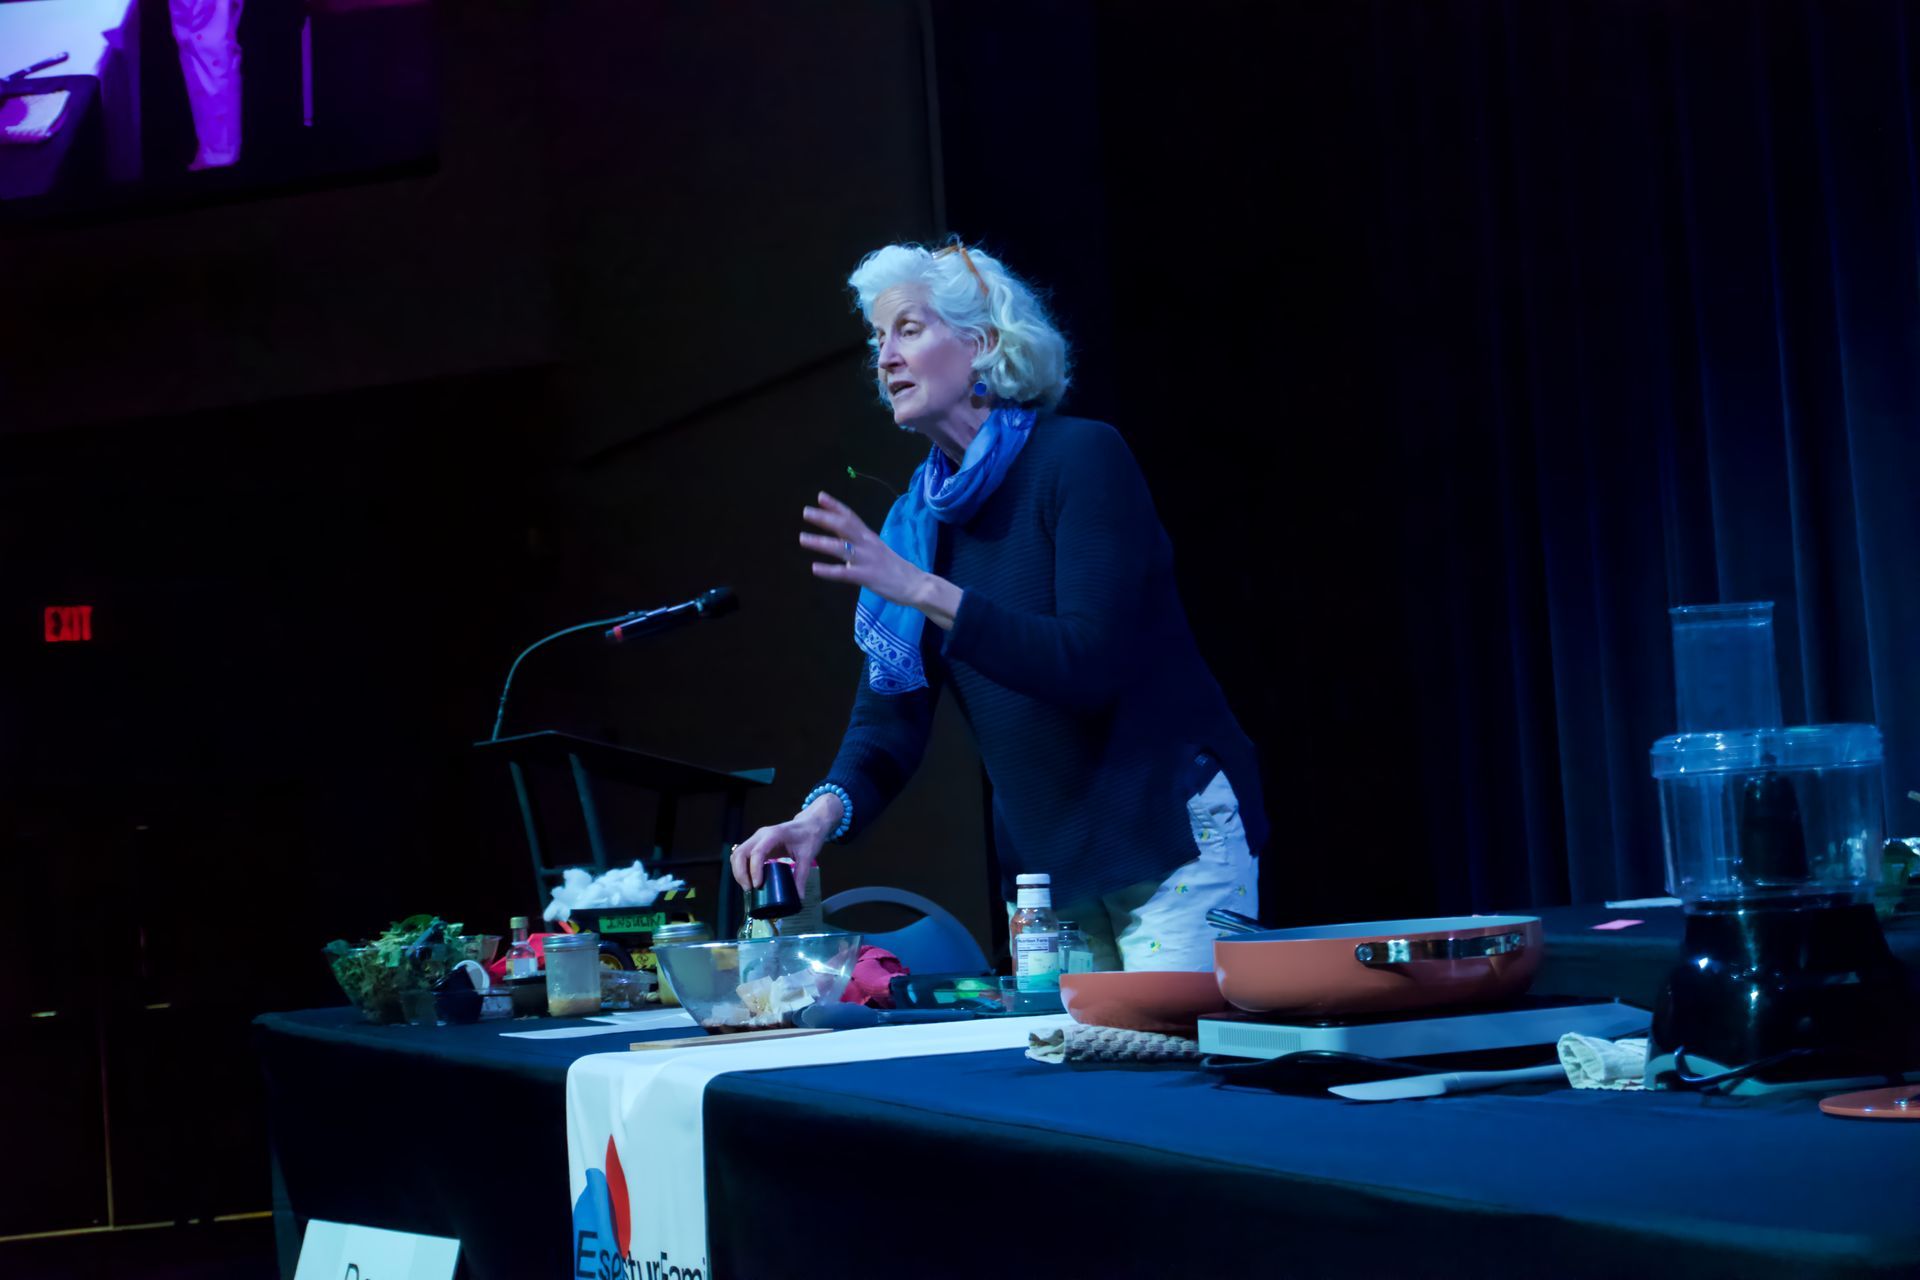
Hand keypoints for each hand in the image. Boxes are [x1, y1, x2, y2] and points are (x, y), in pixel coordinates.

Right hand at [730, 814, 828, 900]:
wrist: (808, 825)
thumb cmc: (808, 837)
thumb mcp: (807, 856)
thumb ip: (802, 876)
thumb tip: (799, 897)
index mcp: (774, 835)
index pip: (757, 852)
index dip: (754, 870)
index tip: (757, 886)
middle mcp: (760, 835)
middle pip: (740, 853)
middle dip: (740, 873)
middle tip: (749, 889)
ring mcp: (756, 839)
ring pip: (737, 854)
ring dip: (738, 872)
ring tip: (748, 887)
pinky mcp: (755, 844)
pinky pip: (741, 855)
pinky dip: (741, 868)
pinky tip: (748, 879)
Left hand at [801, 491, 924, 608]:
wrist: (916, 584)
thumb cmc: (895, 568)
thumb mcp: (877, 549)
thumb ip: (859, 542)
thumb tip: (840, 535)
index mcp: (869, 537)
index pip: (851, 516)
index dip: (835, 506)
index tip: (820, 496)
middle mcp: (867, 544)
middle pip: (844, 526)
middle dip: (824, 518)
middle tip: (806, 512)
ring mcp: (867, 560)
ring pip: (840, 548)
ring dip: (820, 542)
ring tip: (802, 538)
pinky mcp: (867, 577)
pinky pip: (844, 573)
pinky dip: (828, 571)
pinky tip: (814, 568)